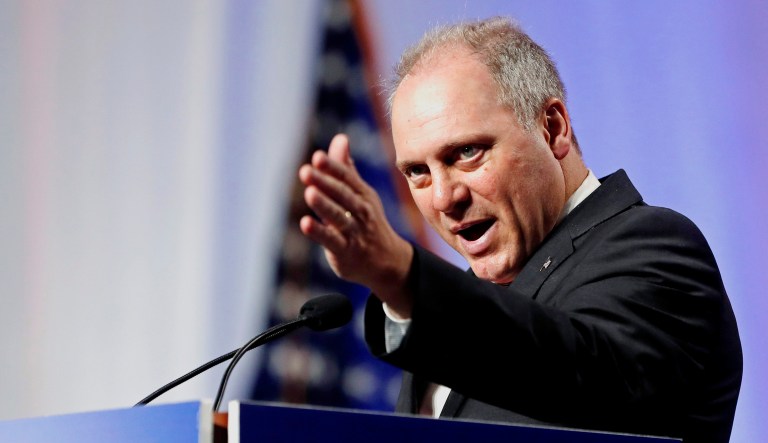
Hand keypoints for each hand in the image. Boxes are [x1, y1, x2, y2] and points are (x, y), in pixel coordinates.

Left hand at [298, 134, 413, 316]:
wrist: (387, 261)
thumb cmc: (368, 222)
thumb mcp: (361, 194)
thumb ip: (346, 168)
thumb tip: (340, 138)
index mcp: (363, 195)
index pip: (347, 178)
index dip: (333, 167)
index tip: (317, 157)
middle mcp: (361, 212)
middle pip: (343, 195)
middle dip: (325, 182)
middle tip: (305, 171)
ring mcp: (355, 232)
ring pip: (338, 217)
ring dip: (324, 205)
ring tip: (308, 193)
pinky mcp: (346, 252)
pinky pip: (332, 241)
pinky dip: (319, 232)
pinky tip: (305, 223)